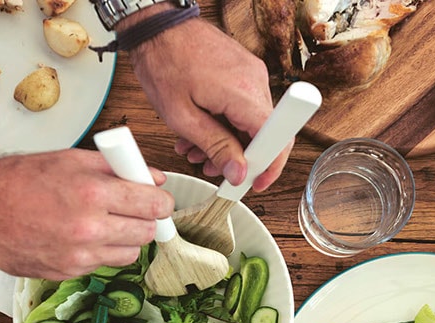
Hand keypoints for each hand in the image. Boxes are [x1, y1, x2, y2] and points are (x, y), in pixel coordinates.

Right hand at [0, 148, 173, 278]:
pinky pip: (100, 264)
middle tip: (133, 209)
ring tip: (104, 222)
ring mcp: (78, 256)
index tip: (158, 199)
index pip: (154, 204)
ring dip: (125, 239)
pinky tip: (78, 235)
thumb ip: (116, 167)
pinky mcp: (65, 274)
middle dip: (146, 220)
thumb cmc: (14, 180)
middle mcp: (89, 229)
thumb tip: (152, 178)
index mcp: (93, 193)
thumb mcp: (69, 159)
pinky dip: (98, 251)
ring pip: (129, 254)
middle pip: (148, 233)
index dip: (161, 201)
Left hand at [128, 17, 286, 191]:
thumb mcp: (182, 116)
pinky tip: (201, 129)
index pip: (277, 139)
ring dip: (228, 140)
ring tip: (196, 149)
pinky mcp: (243, 70)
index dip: (270, 166)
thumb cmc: (163, 62)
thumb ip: (215, 146)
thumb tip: (238, 172)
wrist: (157, 27)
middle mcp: (254, 80)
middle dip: (240, 156)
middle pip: (264, 133)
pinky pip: (243, 105)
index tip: (257, 182)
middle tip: (213, 168)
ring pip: (251, 121)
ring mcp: (250, 72)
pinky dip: (226, 122)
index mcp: (243, 93)